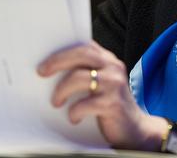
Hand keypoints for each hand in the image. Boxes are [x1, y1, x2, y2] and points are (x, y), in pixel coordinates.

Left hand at [37, 40, 166, 150]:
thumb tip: (50, 69)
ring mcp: (115, 84)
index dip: (62, 51)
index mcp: (107, 60)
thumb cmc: (110, 104)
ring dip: (62, 89)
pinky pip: (86, 103)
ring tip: (56, 101)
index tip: (44, 61)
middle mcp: (113, 67)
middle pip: (82, 55)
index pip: (84, 46)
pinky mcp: (113, 104)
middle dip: (58, 62)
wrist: (135, 130)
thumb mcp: (100, 83)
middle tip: (42, 72)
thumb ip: (84, 72)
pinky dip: (74, 111)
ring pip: (80, 77)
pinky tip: (73, 117)